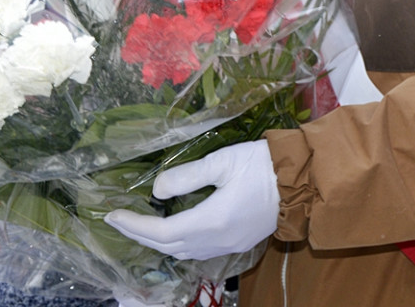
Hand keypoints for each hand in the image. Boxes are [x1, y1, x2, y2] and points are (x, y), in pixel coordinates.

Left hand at [105, 140, 278, 259]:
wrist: (303, 180)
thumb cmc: (263, 165)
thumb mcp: (222, 161)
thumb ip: (186, 176)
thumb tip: (156, 190)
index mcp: (210, 220)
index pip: (160, 231)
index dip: (133, 226)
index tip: (112, 216)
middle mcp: (216, 240)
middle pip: (168, 246)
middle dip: (140, 235)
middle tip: (121, 222)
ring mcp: (229, 244)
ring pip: (184, 252)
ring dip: (160, 242)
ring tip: (145, 226)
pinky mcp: (240, 242)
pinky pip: (201, 250)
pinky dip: (181, 243)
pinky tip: (179, 230)